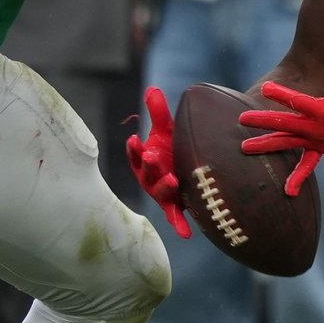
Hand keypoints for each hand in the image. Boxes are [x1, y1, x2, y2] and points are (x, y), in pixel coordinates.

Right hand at [125, 87, 191, 237]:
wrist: (190, 164)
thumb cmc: (172, 146)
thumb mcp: (166, 129)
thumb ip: (158, 112)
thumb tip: (152, 88)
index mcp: (144, 159)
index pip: (135, 154)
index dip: (133, 149)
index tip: (134, 139)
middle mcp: (150, 178)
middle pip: (146, 173)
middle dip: (148, 165)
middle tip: (151, 155)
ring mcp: (163, 193)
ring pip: (161, 192)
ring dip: (165, 187)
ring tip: (173, 180)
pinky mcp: (177, 204)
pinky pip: (176, 216)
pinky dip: (179, 225)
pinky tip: (187, 233)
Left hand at [239, 40, 323, 195]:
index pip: (298, 102)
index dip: (282, 95)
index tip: (266, 89)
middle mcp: (317, 128)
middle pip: (284, 125)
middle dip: (262, 121)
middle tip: (241, 119)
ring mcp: (316, 140)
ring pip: (287, 144)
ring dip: (266, 145)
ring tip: (245, 148)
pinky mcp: (319, 148)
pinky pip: (306, 164)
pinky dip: (297, 177)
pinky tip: (287, 192)